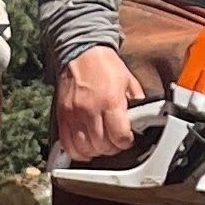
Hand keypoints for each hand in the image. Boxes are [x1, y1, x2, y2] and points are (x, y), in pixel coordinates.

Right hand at [51, 46, 142, 165]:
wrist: (81, 53)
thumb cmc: (104, 65)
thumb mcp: (128, 82)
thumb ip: (135, 103)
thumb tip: (142, 120)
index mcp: (110, 101)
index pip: (119, 136)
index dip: (126, 142)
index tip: (127, 139)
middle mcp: (90, 110)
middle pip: (102, 146)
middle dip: (112, 148)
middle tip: (116, 141)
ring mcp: (74, 115)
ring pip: (84, 149)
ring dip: (96, 151)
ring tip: (101, 144)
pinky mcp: (62, 117)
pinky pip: (68, 145)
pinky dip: (77, 151)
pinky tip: (85, 147)